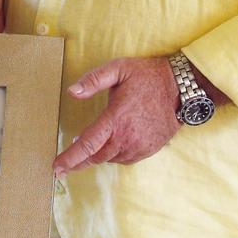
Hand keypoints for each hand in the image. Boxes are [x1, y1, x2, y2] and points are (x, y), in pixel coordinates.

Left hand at [53, 56, 180, 175]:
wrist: (181, 88)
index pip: (87, 145)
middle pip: (96, 157)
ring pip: (111, 159)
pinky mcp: (149, 149)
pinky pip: (125, 159)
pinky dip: (115, 155)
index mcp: (115, 119)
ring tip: (90, 148)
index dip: (69, 158)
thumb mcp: (118, 69)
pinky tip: (112, 145)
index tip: (57, 168)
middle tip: (66, 164)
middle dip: (79, 161)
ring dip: (98, 155)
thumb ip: (93, 80)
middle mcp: (126, 137)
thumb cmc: (147, 76)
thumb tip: (72, 92)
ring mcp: (139, 146)